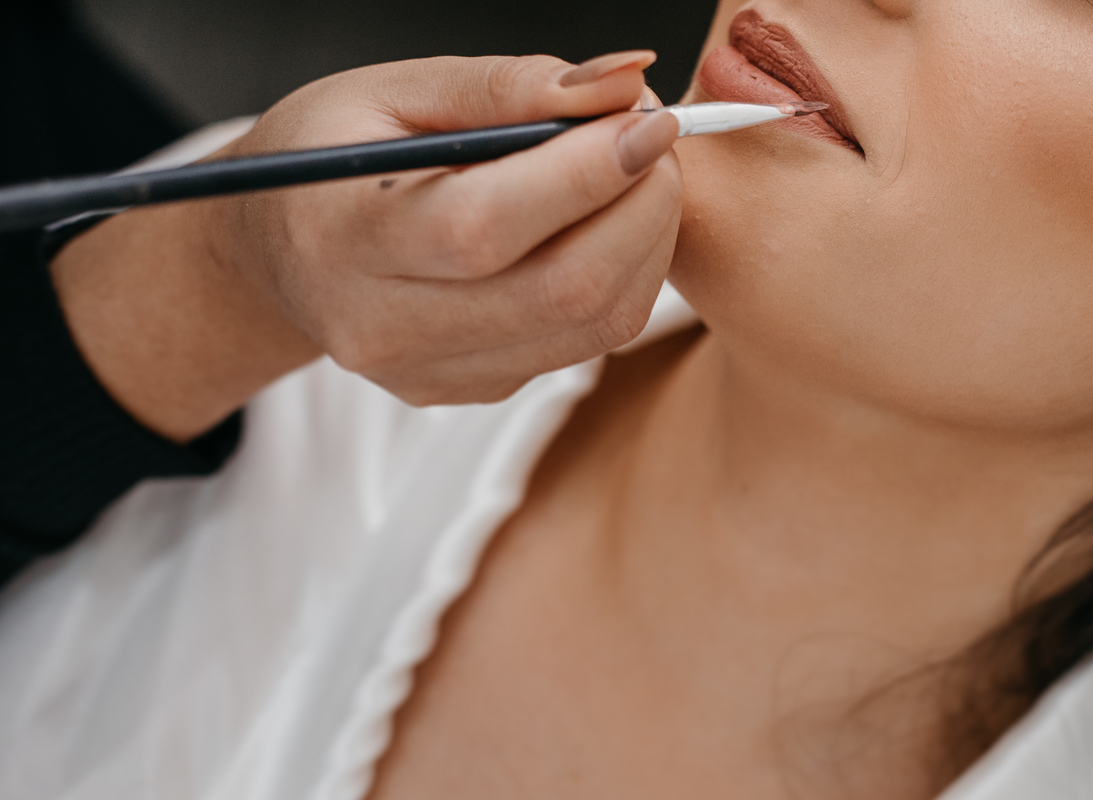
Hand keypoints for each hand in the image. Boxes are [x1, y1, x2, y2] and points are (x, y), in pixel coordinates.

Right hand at [51, 53, 681, 439]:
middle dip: (642, 208)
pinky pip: (584, 343)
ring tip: (635, 176)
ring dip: (646, 243)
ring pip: (594, 327)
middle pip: (563, 292)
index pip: (487, 226)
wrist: (278, 256)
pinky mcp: (472, 389)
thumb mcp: (391, 91)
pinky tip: (601, 226)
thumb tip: (624, 81)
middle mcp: (386, 328)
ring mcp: (433, 372)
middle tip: (656, 141)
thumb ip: (505, 86)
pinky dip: (620, 277)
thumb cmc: (329, 158)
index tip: (648, 119)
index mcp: (347, 239)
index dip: (587, 173)